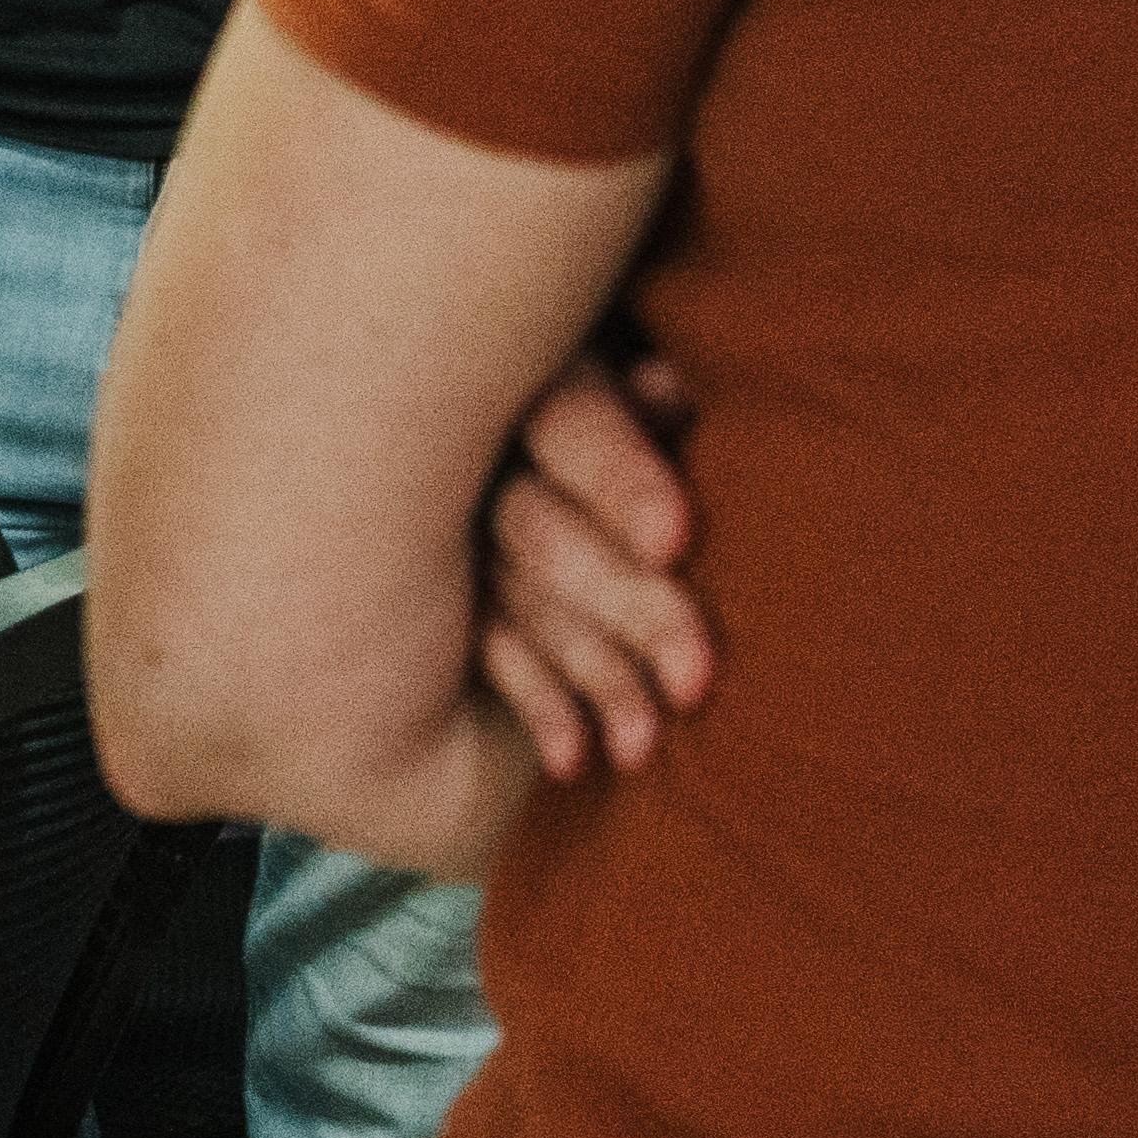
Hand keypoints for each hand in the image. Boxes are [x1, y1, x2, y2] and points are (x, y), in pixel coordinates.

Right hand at [474, 347, 716, 776]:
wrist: (488, 430)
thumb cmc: (612, 403)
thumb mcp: (619, 380)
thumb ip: (643, 402)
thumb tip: (670, 395)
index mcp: (531, 378)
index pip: (575, 423)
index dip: (623, 480)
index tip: (675, 541)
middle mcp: (475, 456)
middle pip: (546, 533)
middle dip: (629, 608)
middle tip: (697, 680)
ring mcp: (448, 532)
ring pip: (517, 605)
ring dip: (590, 677)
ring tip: (647, 746)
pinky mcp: (441, 597)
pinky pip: (486, 654)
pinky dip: (535, 707)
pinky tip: (574, 759)